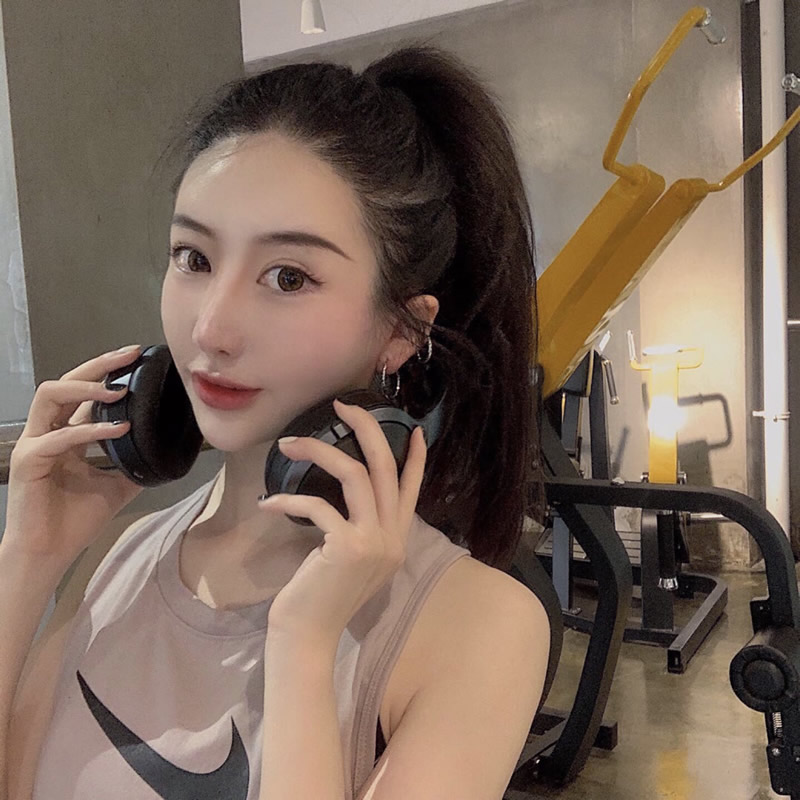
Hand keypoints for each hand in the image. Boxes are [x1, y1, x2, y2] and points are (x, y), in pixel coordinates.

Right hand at [4, 345, 144, 571]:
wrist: (50, 553)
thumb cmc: (75, 521)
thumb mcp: (118, 485)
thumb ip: (135, 463)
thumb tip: (168, 452)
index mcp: (66, 435)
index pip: (83, 392)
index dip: (107, 372)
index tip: (136, 359)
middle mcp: (47, 433)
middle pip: (65, 382)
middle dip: (97, 365)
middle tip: (128, 355)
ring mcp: (35, 444)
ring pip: (50, 395)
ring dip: (86, 387)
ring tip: (119, 390)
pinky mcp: (29, 461)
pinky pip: (60, 437)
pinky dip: (91, 430)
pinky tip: (119, 429)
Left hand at [258, 398, 427, 646]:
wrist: (308, 638)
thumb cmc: (322, 597)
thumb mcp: (352, 559)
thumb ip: (361, 529)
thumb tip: (349, 493)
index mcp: (396, 539)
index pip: (411, 488)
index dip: (415, 457)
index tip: (414, 429)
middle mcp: (392, 537)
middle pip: (385, 466)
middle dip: (366, 428)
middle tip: (342, 405)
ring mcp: (374, 542)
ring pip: (355, 474)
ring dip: (319, 451)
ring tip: (288, 443)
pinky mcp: (346, 547)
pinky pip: (318, 505)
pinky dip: (289, 500)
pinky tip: (269, 503)